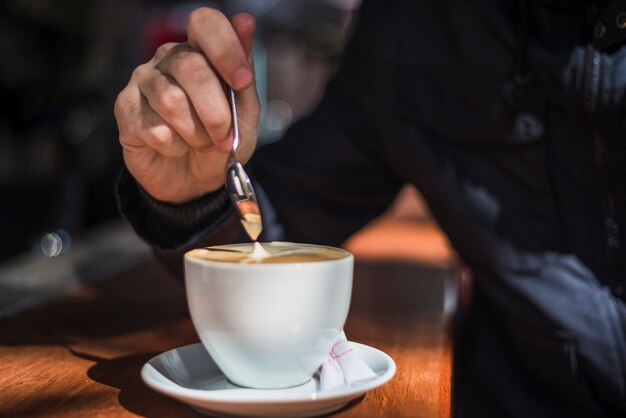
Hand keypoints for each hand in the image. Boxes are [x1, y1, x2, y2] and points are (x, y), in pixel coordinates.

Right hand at [114, 9, 258, 203]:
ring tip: (202, 144)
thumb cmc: (220, 139)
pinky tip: (176, 148)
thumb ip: (244, 73)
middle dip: (216, 112)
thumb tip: (245, 21)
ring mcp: (142, 82)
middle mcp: (167, 58)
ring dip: (196, 134)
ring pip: (171, 101)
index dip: (226, 49)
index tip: (242, 82)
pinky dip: (175, 147)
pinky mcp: (125, 110)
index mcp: (200, 50)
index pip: (205, 23)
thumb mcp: (244, 113)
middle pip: (191, 68)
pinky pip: (154, 129)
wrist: (194, 180)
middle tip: (225, 138)